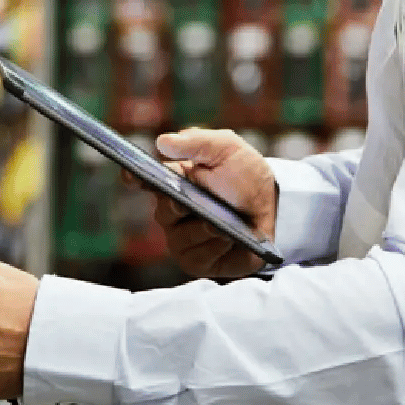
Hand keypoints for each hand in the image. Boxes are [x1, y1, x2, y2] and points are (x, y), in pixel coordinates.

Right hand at [147, 128, 276, 278]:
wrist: (272, 205)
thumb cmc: (244, 174)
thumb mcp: (227, 148)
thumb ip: (197, 142)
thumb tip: (163, 142)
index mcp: (173, 181)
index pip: (143, 179)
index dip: (134, 177)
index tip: (131, 175)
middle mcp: (172, 212)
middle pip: (164, 212)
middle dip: (176, 208)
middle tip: (186, 204)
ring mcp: (183, 239)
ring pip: (181, 238)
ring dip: (203, 230)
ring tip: (221, 226)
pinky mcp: (200, 262)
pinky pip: (200, 258)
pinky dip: (216, 248)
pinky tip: (232, 240)